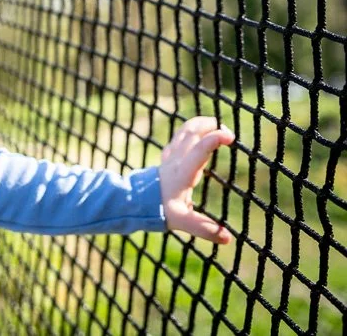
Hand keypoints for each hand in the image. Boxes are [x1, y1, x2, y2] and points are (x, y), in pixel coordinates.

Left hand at [159, 116, 234, 243]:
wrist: (133, 202)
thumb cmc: (157, 210)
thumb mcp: (180, 221)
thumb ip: (203, 228)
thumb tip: (227, 238)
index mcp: (182, 173)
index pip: (199, 150)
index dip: (214, 139)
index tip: (230, 135)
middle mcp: (176, 161)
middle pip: (190, 133)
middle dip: (209, 126)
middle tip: (227, 130)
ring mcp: (170, 157)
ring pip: (184, 132)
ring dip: (200, 124)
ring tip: (215, 124)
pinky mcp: (167, 158)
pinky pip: (180, 138)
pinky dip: (192, 131)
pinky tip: (197, 133)